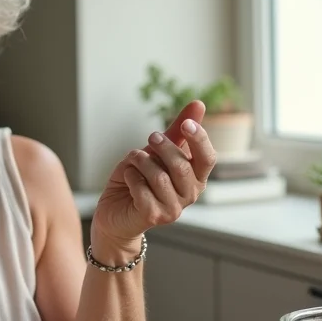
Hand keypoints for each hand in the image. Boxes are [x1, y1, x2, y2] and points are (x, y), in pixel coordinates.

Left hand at [92, 101, 216, 248]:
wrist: (114, 211)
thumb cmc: (138, 179)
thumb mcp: (156, 152)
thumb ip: (177, 132)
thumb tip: (199, 104)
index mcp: (195, 178)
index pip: (208, 158)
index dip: (199, 139)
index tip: (185, 124)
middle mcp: (189, 195)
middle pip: (182, 165)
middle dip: (163, 147)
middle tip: (151, 137)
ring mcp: (173, 209)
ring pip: (159, 177)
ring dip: (141, 162)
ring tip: (133, 162)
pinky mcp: (154, 216)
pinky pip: (141, 189)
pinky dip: (130, 178)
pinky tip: (128, 180)